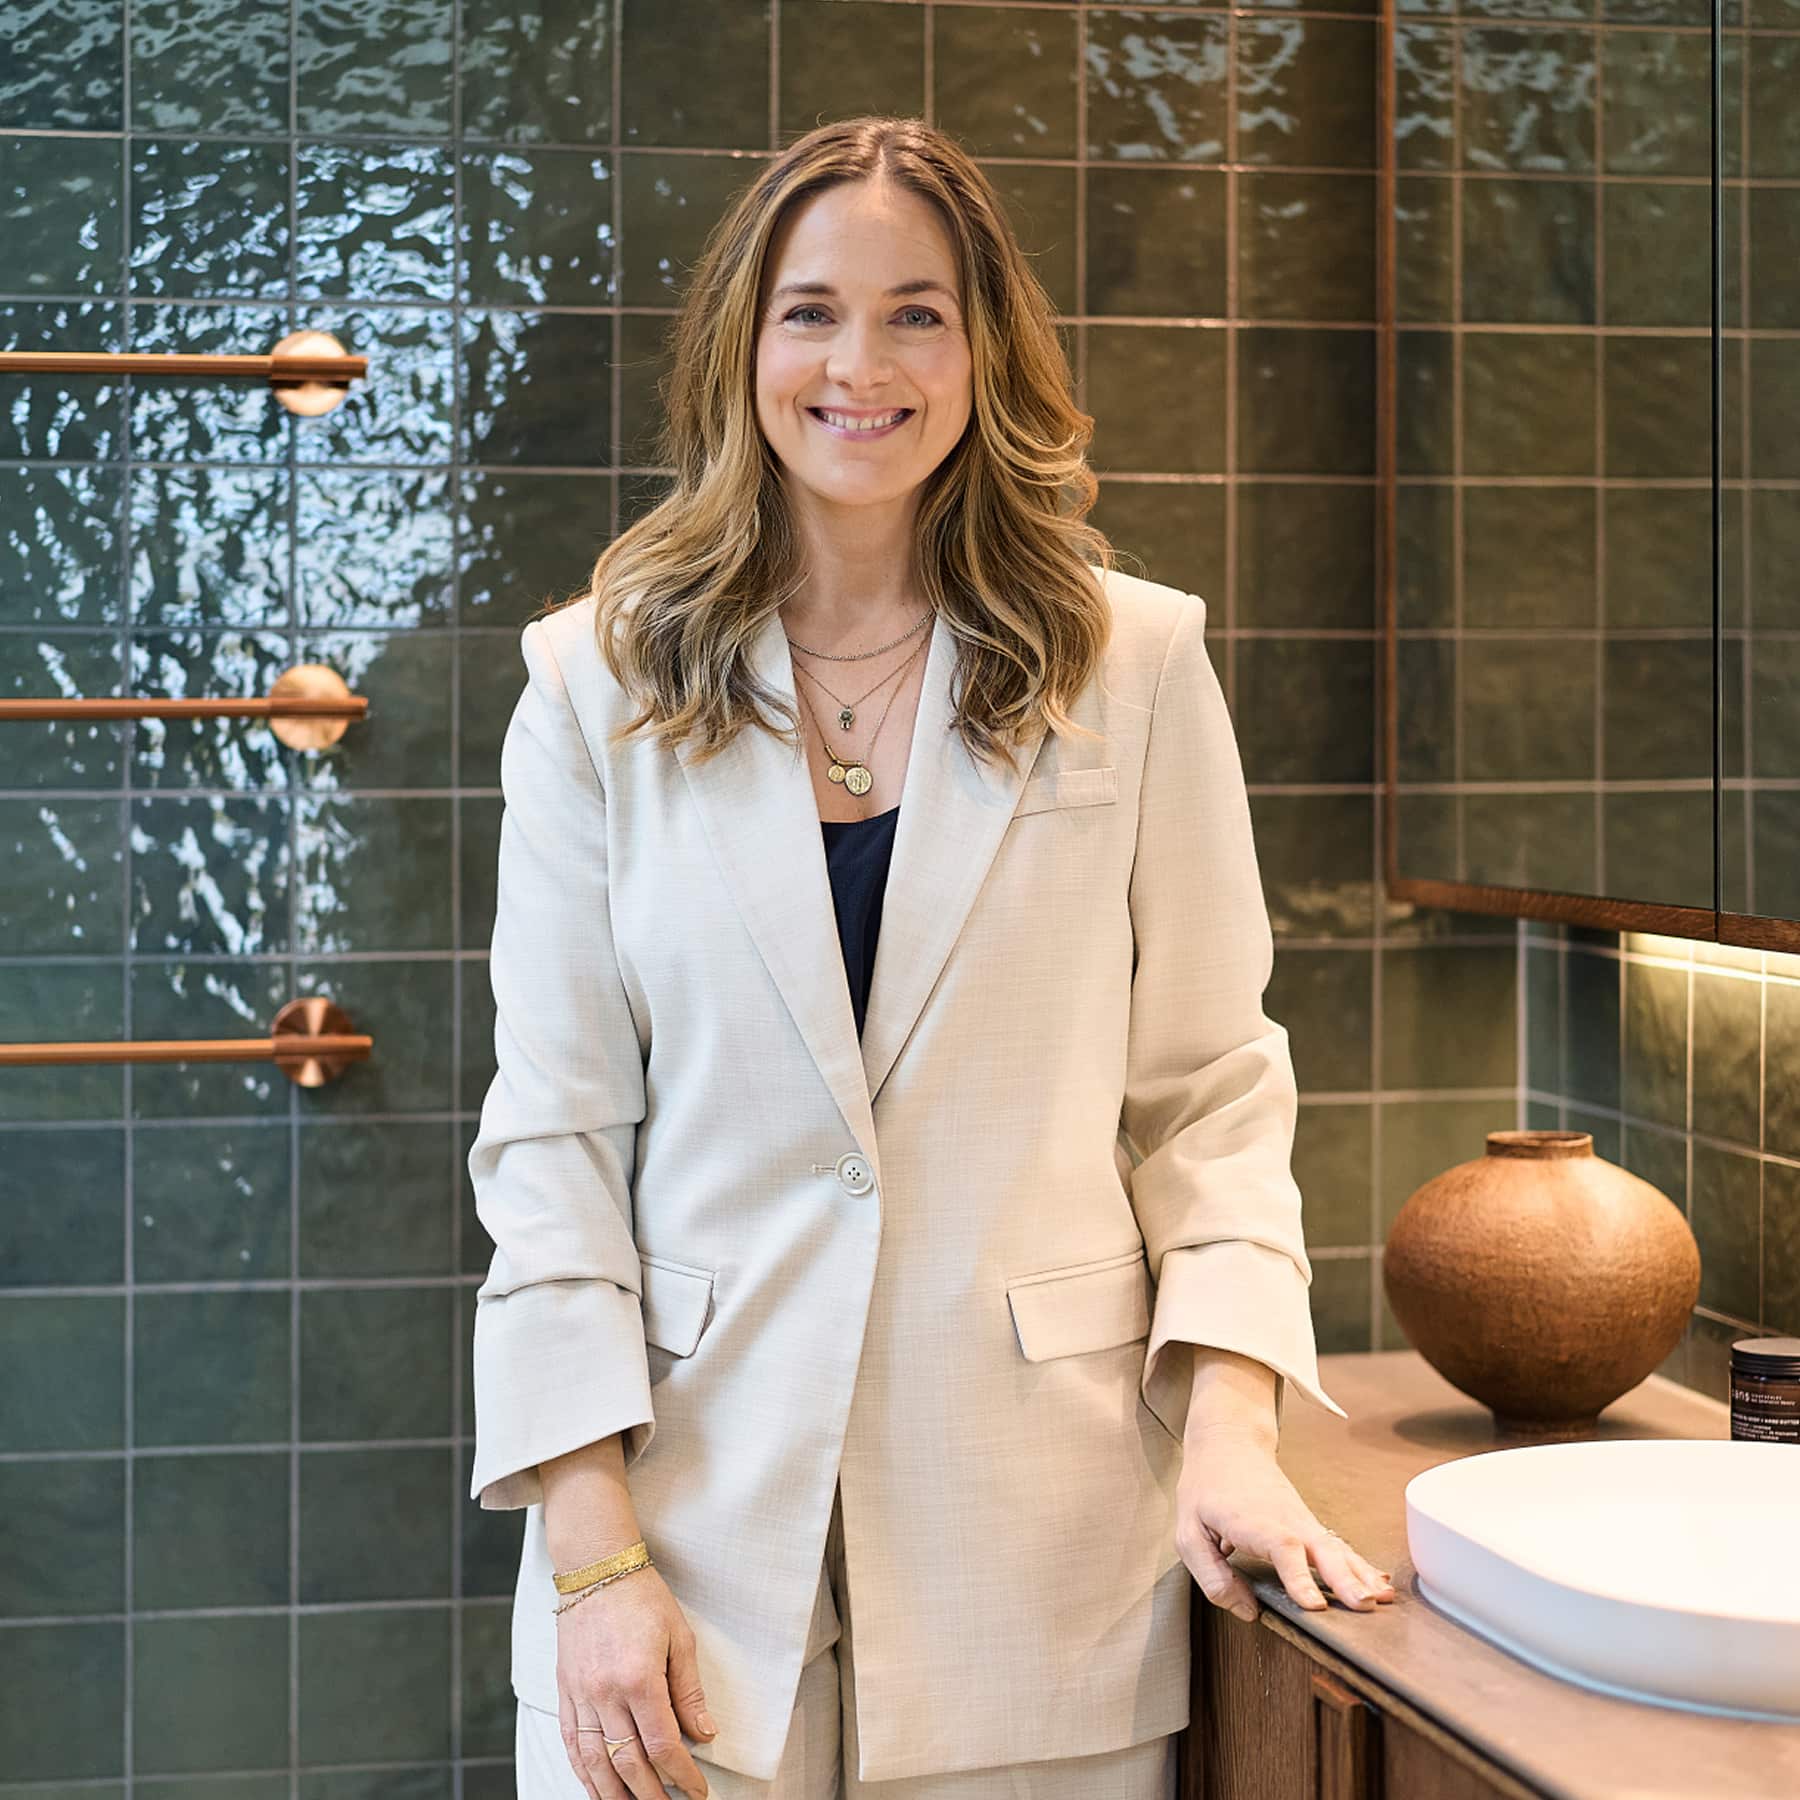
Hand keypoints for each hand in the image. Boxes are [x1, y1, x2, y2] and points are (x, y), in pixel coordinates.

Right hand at [554, 1564, 714, 1799]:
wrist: (597, 1569)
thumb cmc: (643, 1598)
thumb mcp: (679, 1637)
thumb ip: (689, 1691)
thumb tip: (704, 1734)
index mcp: (640, 1679)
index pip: (663, 1746)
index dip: (682, 1776)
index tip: (696, 1791)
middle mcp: (606, 1694)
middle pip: (628, 1764)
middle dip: (651, 1795)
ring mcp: (581, 1695)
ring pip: (595, 1763)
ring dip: (614, 1795)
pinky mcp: (564, 1692)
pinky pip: (571, 1744)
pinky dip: (583, 1773)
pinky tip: (596, 1788)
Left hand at [1175, 1428, 1395, 1623]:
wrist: (1228, 1442)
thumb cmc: (1206, 1486)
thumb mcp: (1188, 1532)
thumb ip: (1212, 1576)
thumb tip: (1246, 1611)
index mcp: (1252, 1520)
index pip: (1281, 1547)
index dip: (1298, 1576)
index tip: (1314, 1605)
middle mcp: (1285, 1518)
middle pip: (1319, 1547)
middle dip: (1344, 1578)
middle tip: (1363, 1606)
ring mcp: (1302, 1519)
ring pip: (1336, 1547)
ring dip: (1360, 1574)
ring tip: (1382, 1600)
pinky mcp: (1309, 1524)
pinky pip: (1338, 1547)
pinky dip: (1360, 1566)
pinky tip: (1378, 1584)